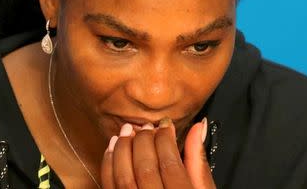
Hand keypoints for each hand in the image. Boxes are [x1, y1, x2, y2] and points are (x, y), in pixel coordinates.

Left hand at [101, 117, 216, 188]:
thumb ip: (198, 161)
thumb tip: (197, 126)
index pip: (170, 163)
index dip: (165, 139)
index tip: (165, 124)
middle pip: (145, 167)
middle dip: (143, 140)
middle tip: (146, 126)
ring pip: (123, 177)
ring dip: (122, 149)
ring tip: (127, 130)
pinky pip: (109, 187)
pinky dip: (108, 164)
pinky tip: (113, 148)